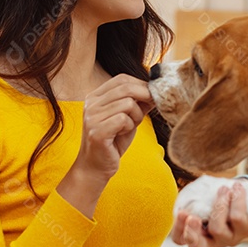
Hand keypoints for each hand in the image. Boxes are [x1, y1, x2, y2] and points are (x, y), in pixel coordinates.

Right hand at [60, 75, 153, 215]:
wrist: (96, 167)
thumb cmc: (113, 142)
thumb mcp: (127, 118)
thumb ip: (138, 103)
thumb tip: (156, 90)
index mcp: (95, 96)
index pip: (121, 79)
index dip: (141, 84)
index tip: (153, 94)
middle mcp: (91, 103)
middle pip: (126, 87)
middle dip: (145, 96)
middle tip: (152, 106)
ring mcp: (92, 116)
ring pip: (127, 103)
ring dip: (136, 116)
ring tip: (130, 126)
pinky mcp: (97, 130)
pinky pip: (123, 119)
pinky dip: (129, 126)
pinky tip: (122, 134)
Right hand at [171, 182, 247, 246]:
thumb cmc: (224, 199)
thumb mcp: (207, 199)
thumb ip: (196, 200)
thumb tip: (191, 193)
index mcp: (198, 234)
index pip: (181, 240)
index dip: (179, 229)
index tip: (182, 212)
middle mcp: (214, 240)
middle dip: (192, 231)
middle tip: (192, 217)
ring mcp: (230, 237)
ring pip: (218, 229)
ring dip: (218, 206)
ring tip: (223, 189)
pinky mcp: (246, 230)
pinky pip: (237, 218)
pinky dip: (236, 200)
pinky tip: (237, 188)